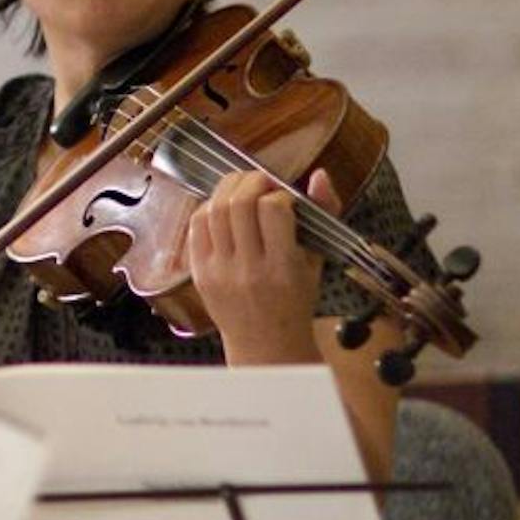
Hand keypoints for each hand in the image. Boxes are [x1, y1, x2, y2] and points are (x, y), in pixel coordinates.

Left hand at [186, 168, 338, 362]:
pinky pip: (196, 226)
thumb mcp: (317, 261)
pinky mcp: (198, 272)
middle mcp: (247, 270)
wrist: (265, 344)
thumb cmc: (295, 300)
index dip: (280, 193)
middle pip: (238, 204)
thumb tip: (318, 175)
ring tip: (244, 188)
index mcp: (282, 268)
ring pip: (213, 210)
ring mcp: (218, 271)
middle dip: (252, 181)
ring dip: (228, 188)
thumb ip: (324, 215)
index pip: (273, 210)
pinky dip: (209, 208)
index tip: (286, 198)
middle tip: (263, 182)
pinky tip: (223, 208)